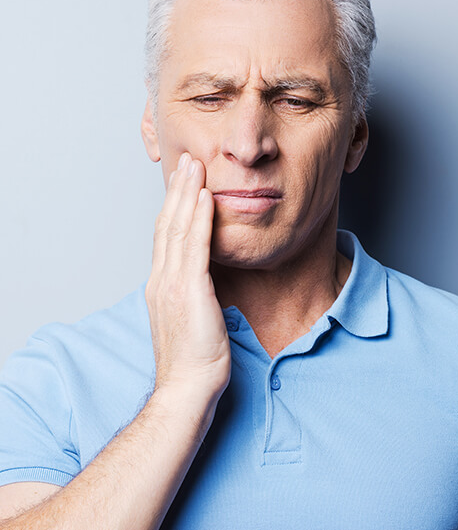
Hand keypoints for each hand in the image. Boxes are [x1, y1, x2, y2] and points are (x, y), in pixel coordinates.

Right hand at [145, 153, 230, 402]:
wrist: (186, 389)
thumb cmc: (191, 361)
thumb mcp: (187, 320)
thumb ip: (190, 294)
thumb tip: (200, 281)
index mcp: (161, 285)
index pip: (165, 237)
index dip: (172, 207)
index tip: (182, 184)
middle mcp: (162, 280)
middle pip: (167, 224)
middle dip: (177, 190)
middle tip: (185, 160)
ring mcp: (172, 284)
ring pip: (177, 228)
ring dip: (186, 194)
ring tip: (194, 166)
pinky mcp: (189, 291)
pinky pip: (194, 247)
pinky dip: (198, 219)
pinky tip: (204, 197)